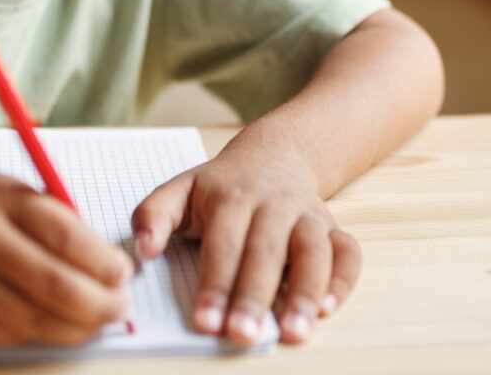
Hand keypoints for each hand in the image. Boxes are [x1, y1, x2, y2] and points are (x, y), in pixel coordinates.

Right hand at [0, 175, 133, 345]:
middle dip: (99, 304)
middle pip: (55, 286)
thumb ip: (54, 219)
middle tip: (119, 306)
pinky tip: (55, 324)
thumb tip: (107, 264)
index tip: (124, 273)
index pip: (66, 237)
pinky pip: (7, 337)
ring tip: (96, 319)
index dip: (103, 262)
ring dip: (76, 327)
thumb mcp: (7, 192)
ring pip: (34, 320)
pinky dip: (40, 334)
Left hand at [130, 148, 359, 345]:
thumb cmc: (222, 185)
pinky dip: (343, 280)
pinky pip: (348, 253)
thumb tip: (142, 250)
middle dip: (254, 296)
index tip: (205, 321)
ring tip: (293, 332)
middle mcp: (273, 205)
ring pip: (312, 252)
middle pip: (266, 252)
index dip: (214, 284)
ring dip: (304, 293)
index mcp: (231, 197)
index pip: (223, 245)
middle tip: (243, 334)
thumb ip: (154, 215)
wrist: (274, 155)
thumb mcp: (181, 188)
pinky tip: (327, 308)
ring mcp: (307, 216)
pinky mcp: (332, 229)